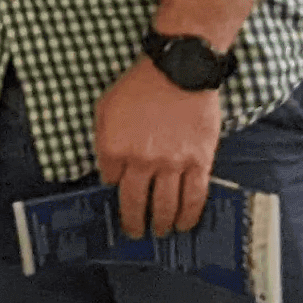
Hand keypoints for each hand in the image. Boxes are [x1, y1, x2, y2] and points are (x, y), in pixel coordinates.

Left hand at [93, 57, 222, 236]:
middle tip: (136, 232)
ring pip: (165, 207)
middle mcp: (141, 160)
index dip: (114, 190)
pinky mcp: (198, 162)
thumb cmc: (141, 85)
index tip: (119, 196)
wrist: (179, 70)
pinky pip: (193, 198)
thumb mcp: (106, 106)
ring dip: (161, 224)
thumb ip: (104, 140)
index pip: (110, 182)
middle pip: (135, 203)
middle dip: (134, 223)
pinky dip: (188, 216)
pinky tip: (184, 224)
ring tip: (160, 231)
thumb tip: (109, 170)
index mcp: (114, 146)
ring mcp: (171, 164)